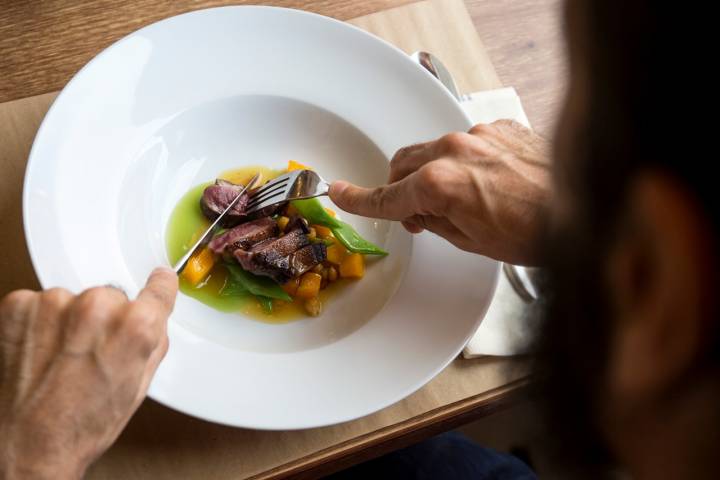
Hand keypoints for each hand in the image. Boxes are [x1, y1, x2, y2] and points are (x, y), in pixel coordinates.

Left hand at [0, 268, 177, 478]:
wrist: (32, 445)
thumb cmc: (83, 425)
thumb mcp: (140, 383)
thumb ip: (153, 340)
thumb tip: (155, 313)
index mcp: (135, 325)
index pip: (160, 286)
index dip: (159, 288)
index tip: (158, 280)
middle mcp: (97, 307)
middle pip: (110, 297)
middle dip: (104, 319)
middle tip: (91, 354)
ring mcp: (55, 304)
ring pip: (72, 300)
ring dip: (68, 321)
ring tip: (61, 358)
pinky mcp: (20, 306)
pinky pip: (37, 304)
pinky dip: (37, 323)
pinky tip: (39, 350)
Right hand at [329, 120, 551, 264]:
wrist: (588, 204)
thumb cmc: (537, 230)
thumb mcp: (472, 241)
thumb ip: (434, 221)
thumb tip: (418, 212)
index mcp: (441, 184)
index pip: (387, 195)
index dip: (359, 199)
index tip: (339, 193)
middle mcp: (455, 150)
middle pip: (403, 164)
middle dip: (401, 188)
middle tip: (416, 214)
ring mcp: (478, 134)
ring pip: (431, 150)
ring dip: (431, 174)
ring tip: (458, 200)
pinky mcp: (499, 127)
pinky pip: (464, 142)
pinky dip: (462, 161)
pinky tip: (484, 182)